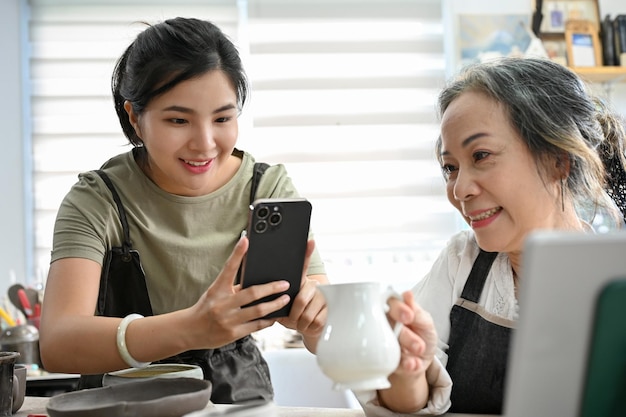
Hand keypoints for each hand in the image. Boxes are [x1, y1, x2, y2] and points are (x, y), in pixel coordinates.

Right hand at [189, 236, 290, 348]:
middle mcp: (222, 304)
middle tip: (285, 284)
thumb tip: (256, 278)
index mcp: (217, 289)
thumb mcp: (215, 293)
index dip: (237, 253)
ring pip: (258, 311)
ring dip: (274, 304)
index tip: (246, 240)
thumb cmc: (206, 308)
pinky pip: (256, 326)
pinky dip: (268, 320)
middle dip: (271, 288)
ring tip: (285, 298)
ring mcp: (228, 320)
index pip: (228, 268)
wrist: (189, 330)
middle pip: (252, 293)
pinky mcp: (233, 334)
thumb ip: (233, 287)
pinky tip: (276, 315)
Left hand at [277, 240, 327, 349]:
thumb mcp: (280, 304)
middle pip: (300, 300)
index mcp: (300, 282)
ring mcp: (322, 297)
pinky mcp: (330, 309)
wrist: (309, 328)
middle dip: (292, 315)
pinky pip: (314, 322)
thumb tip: (256, 291)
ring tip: (298, 322)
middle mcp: (313, 286)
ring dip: (298, 323)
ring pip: (306, 315)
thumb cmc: (291, 314)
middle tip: (290, 319)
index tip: (310, 241)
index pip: (303, 265)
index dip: (307, 253)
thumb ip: (272, 296)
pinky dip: (307, 329)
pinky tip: (307, 325)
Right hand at [376, 291, 437, 411]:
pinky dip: (405, 365)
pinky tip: (413, 364)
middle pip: (388, 326)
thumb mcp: (426, 323)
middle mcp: (386, 324)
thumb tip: (407, 295)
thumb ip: (417, 312)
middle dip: (405, 336)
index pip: (391, 303)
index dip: (398, 309)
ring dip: (405, 353)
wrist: (421, 359)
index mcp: (396, 310)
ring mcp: (382, 341)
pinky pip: (390, 361)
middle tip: (419, 346)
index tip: (409, 316)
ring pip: (388, 344)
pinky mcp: (383, 358)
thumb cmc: (422, 335)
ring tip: (419, 356)